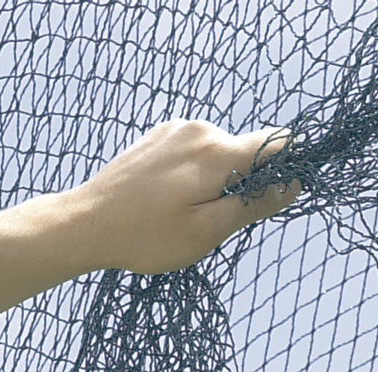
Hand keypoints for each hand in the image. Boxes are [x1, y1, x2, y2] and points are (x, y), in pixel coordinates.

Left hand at [69, 118, 300, 274]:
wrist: (85, 223)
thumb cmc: (147, 235)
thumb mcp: (209, 230)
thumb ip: (254, 205)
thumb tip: (292, 186)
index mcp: (216, 152)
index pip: (276, 142)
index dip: (288, 167)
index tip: (281, 196)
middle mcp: (198, 130)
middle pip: (248, 153)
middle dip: (246, 185)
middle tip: (215, 220)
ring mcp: (175, 130)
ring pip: (222, 156)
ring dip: (219, 183)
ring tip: (186, 213)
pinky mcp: (159, 136)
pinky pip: (197, 154)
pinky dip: (197, 177)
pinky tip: (171, 201)